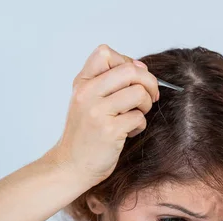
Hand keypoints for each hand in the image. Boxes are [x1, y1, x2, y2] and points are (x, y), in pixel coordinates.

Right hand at [46, 44, 159, 186]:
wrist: (71, 165)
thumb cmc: (86, 134)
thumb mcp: (88, 101)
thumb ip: (109, 82)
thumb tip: (140, 66)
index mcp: (82, 83)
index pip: (105, 53)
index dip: (127, 62)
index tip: (133, 79)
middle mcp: (87, 94)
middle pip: (130, 70)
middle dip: (149, 82)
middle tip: (151, 96)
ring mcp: (97, 111)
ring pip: (139, 93)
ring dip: (146, 104)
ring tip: (137, 115)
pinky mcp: (109, 130)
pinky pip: (139, 117)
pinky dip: (140, 125)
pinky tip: (129, 132)